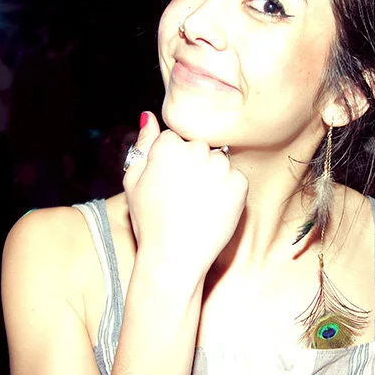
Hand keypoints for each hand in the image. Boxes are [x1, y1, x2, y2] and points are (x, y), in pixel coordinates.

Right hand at [123, 112, 246, 276]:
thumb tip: (149, 116)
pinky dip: (227, 192)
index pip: (175, 139)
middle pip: (199, 147)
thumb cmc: (150, 221)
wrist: (175, 258)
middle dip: (193, 165)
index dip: (170, 163)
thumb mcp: (134, 181)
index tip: (167, 184)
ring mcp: (221, 166)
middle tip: (183, 197)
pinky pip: (235, 179)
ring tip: (197, 204)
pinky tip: (212, 209)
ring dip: (212, 176)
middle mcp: (197, 150)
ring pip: (219, 161)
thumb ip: (143, 144)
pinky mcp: (240, 183)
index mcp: (168, 145)